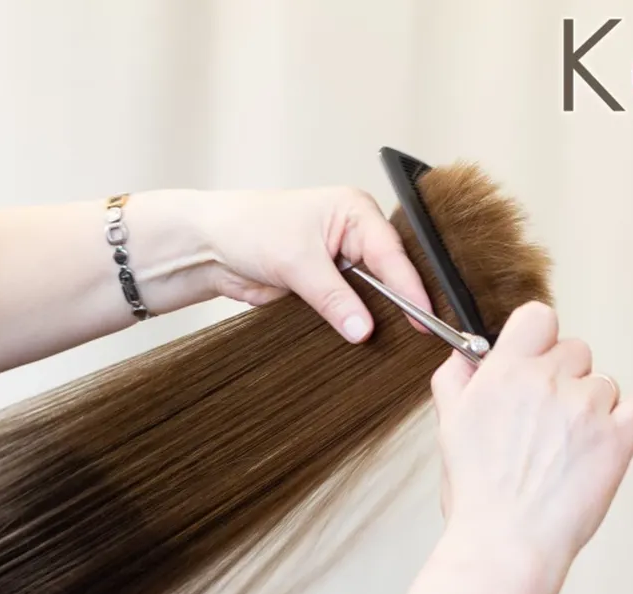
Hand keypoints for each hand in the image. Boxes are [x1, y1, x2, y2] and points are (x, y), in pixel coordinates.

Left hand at [202, 187, 432, 342]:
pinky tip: (368, 341)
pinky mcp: (328, 287)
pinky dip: (356, 324)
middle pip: (390, 274)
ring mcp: (343, 263)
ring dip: (377, 317)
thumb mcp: (295, 261)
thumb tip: (362, 328)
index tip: (421, 316)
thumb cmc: (249, 228)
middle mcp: (355, 235)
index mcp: (355, 211)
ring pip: (373, 296)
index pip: (391, 252)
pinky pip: (351, 309)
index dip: (408, 286)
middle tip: (416, 334)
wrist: (211, 247)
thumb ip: (332, 297)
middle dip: (398, 303)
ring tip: (398, 342)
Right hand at [429, 301, 632, 574]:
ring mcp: (586, 408)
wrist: (507, 542)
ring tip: (570, 446)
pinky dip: (632, 419)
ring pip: (606, 382)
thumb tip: (464, 357)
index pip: (538, 317)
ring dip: (594, 406)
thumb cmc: (478, 495)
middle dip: (566, 378)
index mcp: (504, 373)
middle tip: (549, 420)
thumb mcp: (449, 427)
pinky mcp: (619, 438)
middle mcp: (547, 381)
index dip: (539, 339)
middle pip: (576, 349)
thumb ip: (455, 381)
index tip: (537, 362)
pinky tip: (608, 441)